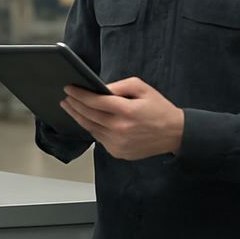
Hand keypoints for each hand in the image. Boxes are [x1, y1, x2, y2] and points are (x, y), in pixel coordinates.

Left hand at [61, 77, 184, 160]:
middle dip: (74, 105)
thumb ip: (120, 86)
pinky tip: (86, 120)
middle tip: (65, 98)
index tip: (68, 88)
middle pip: (89, 115)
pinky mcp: (118, 152)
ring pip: (90, 128)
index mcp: (127, 111)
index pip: (95, 101)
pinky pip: (99, 138)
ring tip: (70, 107)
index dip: (79, 94)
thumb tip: (99, 89)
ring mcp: (118, 143)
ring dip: (78, 117)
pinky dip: (91, 128)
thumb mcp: (142, 88)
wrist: (174, 134)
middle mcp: (120, 129)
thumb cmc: (158, 108)